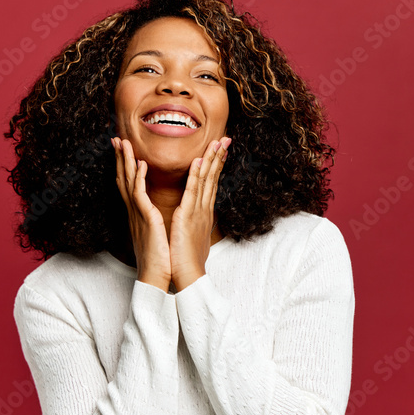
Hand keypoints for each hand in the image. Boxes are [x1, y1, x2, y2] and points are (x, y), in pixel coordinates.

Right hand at [112, 137, 171, 290]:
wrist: (157, 277)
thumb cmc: (158, 258)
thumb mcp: (154, 235)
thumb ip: (151, 222)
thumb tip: (153, 216)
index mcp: (138, 215)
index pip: (129, 186)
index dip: (125, 167)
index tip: (123, 151)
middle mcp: (134, 212)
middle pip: (124, 179)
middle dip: (120, 158)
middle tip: (116, 139)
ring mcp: (138, 215)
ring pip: (129, 183)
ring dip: (126, 161)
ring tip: (124, 143)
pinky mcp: (146, 220)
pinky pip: (139, 195)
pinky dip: (139, 178)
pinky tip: (140, 164)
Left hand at [170, 136, 230, 291]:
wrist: (189, 275)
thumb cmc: (189, 259)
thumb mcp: (194, 236)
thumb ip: (196, 223)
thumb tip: (197, 218)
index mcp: (204, 213)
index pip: (212, 183)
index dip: (217, 165)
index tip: (220, 149)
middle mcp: (204, 209)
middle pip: (213, 178)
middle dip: (219, 157)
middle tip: (225, 138)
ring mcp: (198, 212)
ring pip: (206, 180)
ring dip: (211, 160)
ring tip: (216, 142)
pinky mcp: (188, 217)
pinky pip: (192, 193)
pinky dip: (196, 176)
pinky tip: (199, 162)